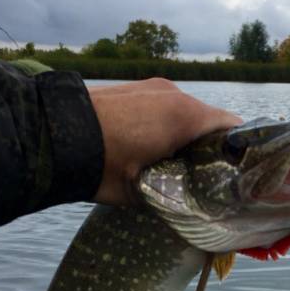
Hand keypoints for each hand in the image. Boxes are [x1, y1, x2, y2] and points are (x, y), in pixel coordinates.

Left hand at [88, 79, 241, 204]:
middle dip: (211, 148)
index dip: (240, 152)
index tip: (238, 175)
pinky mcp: (133, 88)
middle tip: (206, 177)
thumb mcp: (142, 190)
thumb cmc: (102, 167)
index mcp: (186, 116)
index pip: (233, 129)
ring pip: (185, 112)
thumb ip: (174, 193)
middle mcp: (175, 94)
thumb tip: (190, 203)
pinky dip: (167, 125)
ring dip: (187, 136)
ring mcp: (152, 87)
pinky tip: (153, 147)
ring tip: (177, 164)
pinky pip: (163, 106)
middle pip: (210, 121)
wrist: (49, 137)